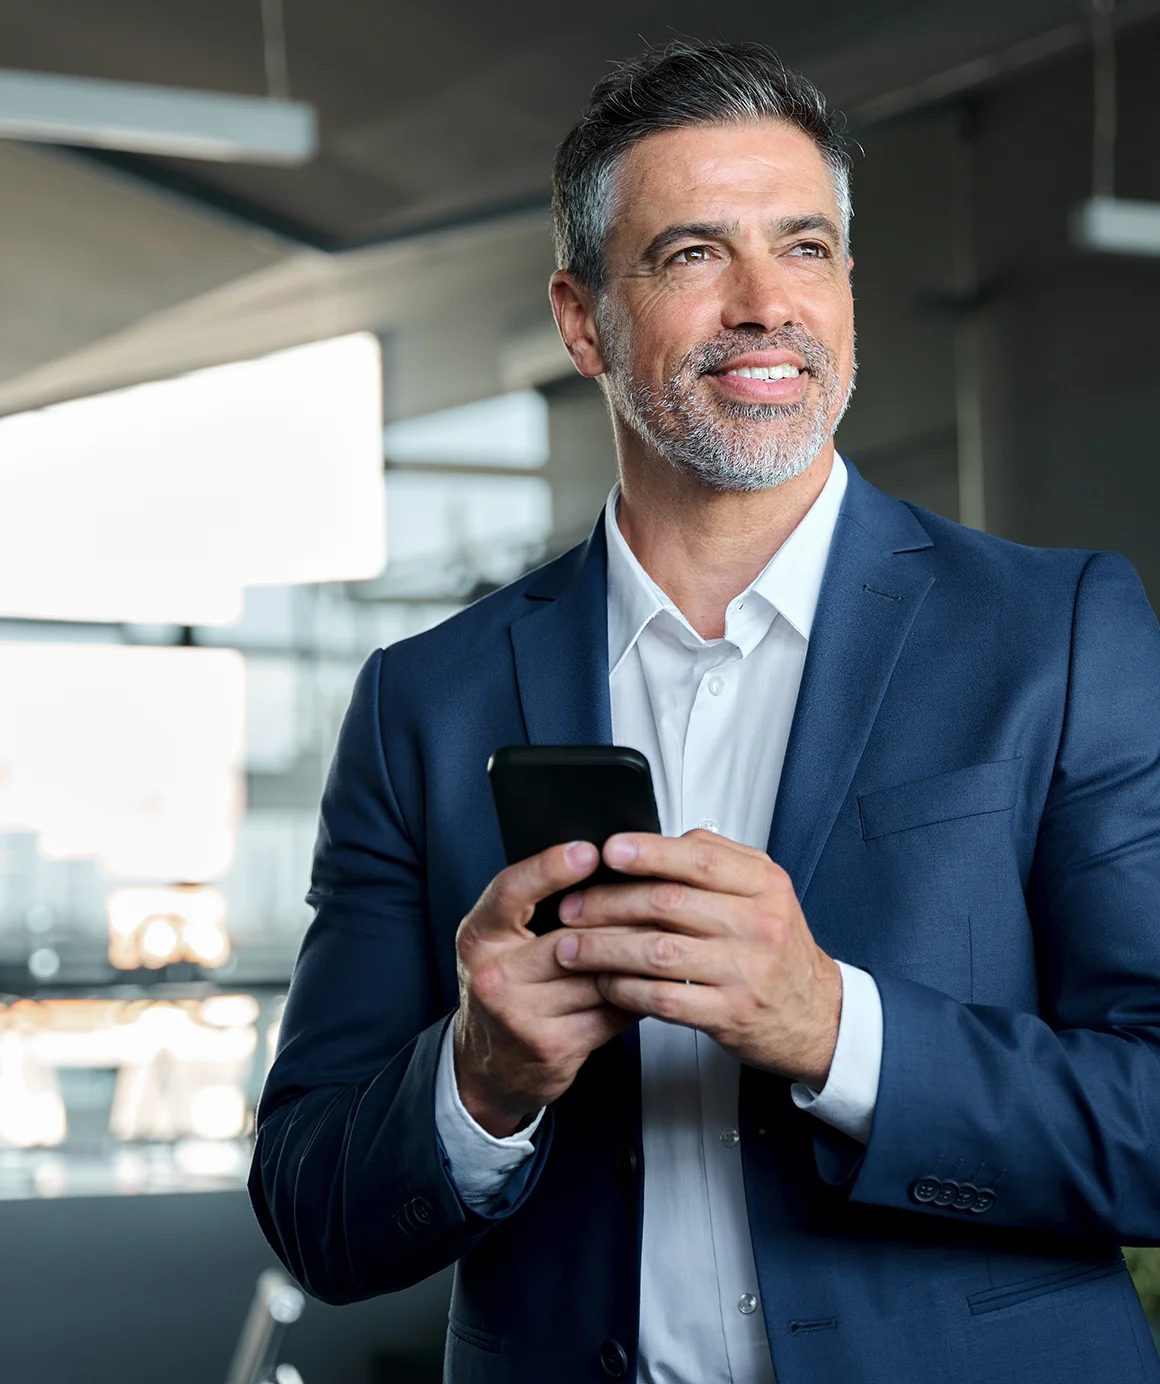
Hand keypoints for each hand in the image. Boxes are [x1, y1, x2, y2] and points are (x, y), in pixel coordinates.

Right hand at [453, 841, 638, 1136]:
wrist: (491, 1062)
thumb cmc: (505, 985)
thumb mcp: (500, 938)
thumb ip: (533, 905)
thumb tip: (600, 865)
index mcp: (478, 937)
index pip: (510, 893)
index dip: (549, 869)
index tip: (588, 851)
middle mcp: (493, 976)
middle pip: (569, 937)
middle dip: (619, 917)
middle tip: (659, 894)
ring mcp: (521, 1015)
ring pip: (598, 975)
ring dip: (638, 955)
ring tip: (667, 933)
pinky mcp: (552, 1045)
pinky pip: (610, 1010)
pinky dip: (637, 992)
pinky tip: (653, 977)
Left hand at [552, 829, 841, 1087]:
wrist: (814, 1014)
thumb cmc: (777, 948)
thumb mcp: (764, 892)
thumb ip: (718, 861)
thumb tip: (658, 842)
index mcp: (764, 885)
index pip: (699, 859)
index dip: (649, 853)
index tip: (608, 850)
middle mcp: (758, 924)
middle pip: (668, 903)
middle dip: (609, 903)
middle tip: (572, 906)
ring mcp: (745, 971)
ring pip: (658, 952)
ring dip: (605, 949)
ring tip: (570, 947)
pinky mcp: (729, 1013)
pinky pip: (664, 998)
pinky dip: (625, 989)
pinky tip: (604, 982)